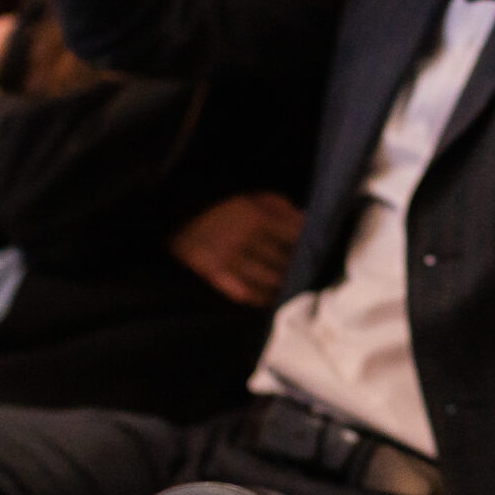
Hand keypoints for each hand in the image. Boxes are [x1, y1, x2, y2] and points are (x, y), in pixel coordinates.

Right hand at [169, 191, 302, 307]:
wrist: (177, 213)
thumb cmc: (220, 204)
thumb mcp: (250, 196)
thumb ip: (279, 206)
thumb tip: (306, 219)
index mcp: (257, 216)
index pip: (296, 235)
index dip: (310, 242)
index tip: (318, 247)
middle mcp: (246, 239)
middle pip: (285, 260)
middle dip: (299, 265)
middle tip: (311, 271)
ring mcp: (230, 259)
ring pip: (270, 279)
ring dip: (285, 284)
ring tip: (295, 286)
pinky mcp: (215, 274)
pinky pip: (246, 293)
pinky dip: (263, 298)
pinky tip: (273, 298)